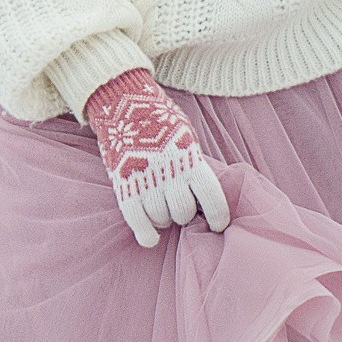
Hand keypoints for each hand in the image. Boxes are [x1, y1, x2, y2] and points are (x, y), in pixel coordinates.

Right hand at [83, 69, 230, 246]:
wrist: (123, 102)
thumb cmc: (159, 121)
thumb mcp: (186, 137)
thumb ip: (194, 165)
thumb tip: (202, 196)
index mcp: (191, 159)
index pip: (212, 198)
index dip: (218, 216)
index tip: (217, 225)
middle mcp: (171, 173)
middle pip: (184, 213)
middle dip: (183, 213)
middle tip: (178, 205)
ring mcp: (146, 180)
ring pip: (162, 218)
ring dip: (163, 218)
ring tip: (160, 208)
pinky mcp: (124, 185)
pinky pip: (137, 220)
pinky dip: (145, 234)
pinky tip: (150, 238)